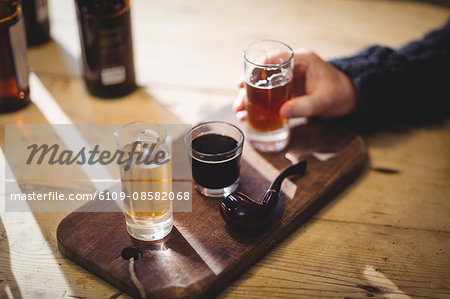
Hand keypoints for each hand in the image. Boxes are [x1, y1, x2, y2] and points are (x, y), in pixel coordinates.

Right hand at [233, 49, 356, 119]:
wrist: (350, 99)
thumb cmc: (340, 94)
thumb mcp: (323, 101)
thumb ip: (304, 106)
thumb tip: (281, 112)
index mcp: (301, 61)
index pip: (273, 59)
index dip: (255, 70)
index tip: (242, 81)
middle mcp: (291, 68)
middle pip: (263, 75)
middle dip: (247, 89)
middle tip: (238, 104)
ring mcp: (288, 81)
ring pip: (263, 87)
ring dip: (250, 99)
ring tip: (240, 112)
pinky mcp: (287, 92)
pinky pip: (269, 97)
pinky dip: (259, 106)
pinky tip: (249, 116)